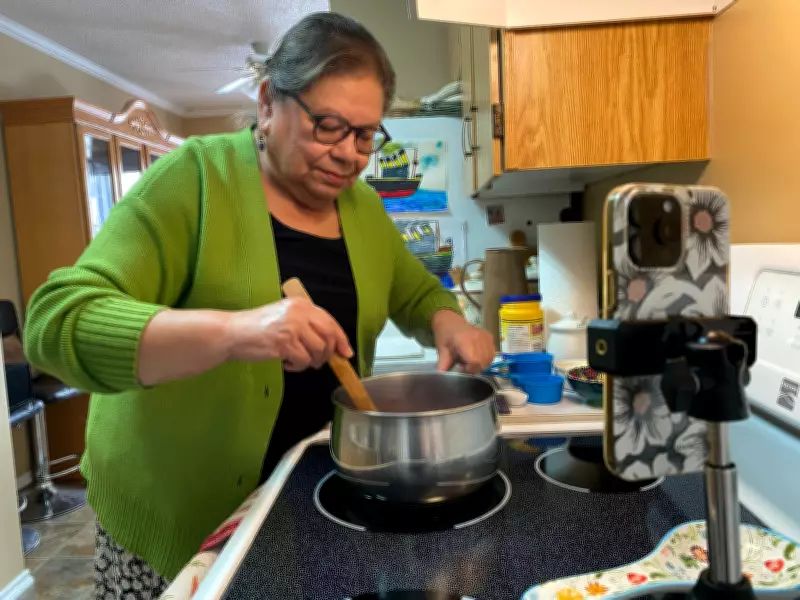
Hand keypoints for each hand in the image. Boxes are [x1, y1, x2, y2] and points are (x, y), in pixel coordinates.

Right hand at [226, 298, 352, 370]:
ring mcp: (292, 327)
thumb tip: (334, 344)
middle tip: (318, 361)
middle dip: (328, 354)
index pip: (330, 322)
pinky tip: (286, 362)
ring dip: (310, 361)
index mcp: (301, 304)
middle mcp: (299, 313)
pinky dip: (297, 366)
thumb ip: (308, 325)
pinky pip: (303, 361)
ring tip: (295, 359)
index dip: (341, 339)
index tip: (346, 352)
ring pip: (318, 351)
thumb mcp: (285, 316)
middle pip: (329, 337)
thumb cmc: (257, 327)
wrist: (233, 333)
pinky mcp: (284, 343)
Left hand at [432, 310, 495, 373]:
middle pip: (483, 361)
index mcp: (464, 340)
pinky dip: (486, 358)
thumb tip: (441, 376)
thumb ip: (443, 364)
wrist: (450, 320)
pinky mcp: (489, 336)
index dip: (469, 369)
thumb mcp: (441, 349)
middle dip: (475, 368)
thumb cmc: (445, 335)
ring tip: (470, 360)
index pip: (475, 361)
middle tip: (465, 365)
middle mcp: (477, 337)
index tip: (461, 368)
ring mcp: (485, 336)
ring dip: (481, 363)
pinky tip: (477, 356)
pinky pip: (492, 352)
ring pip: (489, 358)